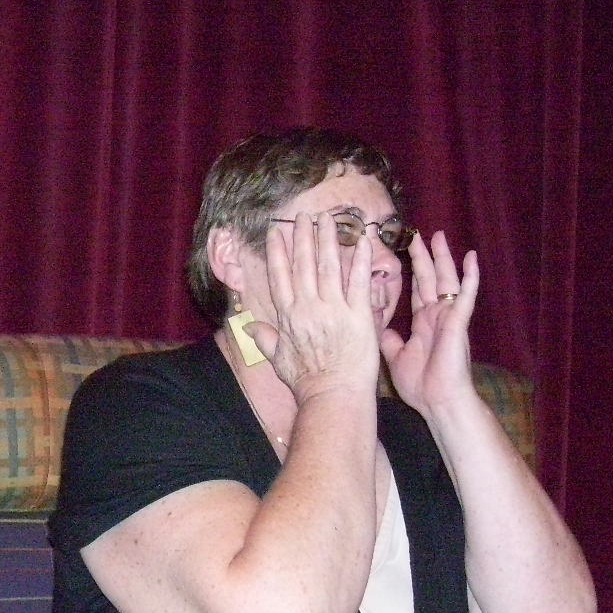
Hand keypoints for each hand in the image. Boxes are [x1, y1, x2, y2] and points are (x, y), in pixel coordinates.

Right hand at [245, 212, 379, 400]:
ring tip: (329, 219)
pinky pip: (359, 281)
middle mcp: (308, 308)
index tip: (277, 232)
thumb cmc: (306, 383)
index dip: (278, 252)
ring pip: (329, 266)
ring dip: (329, 239)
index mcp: (289, 317)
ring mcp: (333, 309)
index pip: (280, 276)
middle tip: (304, 215)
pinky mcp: (358, 315)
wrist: (332, 396)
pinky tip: (365, 240)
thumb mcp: (278, 360)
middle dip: (303, 237)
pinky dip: (362, 259)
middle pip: (303, 264)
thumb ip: (264, 339)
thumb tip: (247, 328)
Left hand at [380, 230, 479, 413]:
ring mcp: (449, 318)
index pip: (417, 289)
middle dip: (424, 256)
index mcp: (423, 323)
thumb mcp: (396, 358)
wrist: (439, 403)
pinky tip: (471, 257)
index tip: (403, 251)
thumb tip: (380, 328)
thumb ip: (390, 340)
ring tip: (439, 236)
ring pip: (447, 280)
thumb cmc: (421, 385)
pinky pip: (465, 296)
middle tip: (417, 233)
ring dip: (443, 258)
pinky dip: (469, 277)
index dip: (411, 270)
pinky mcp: (458, 323)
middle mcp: (437, 316)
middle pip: (430, 279)